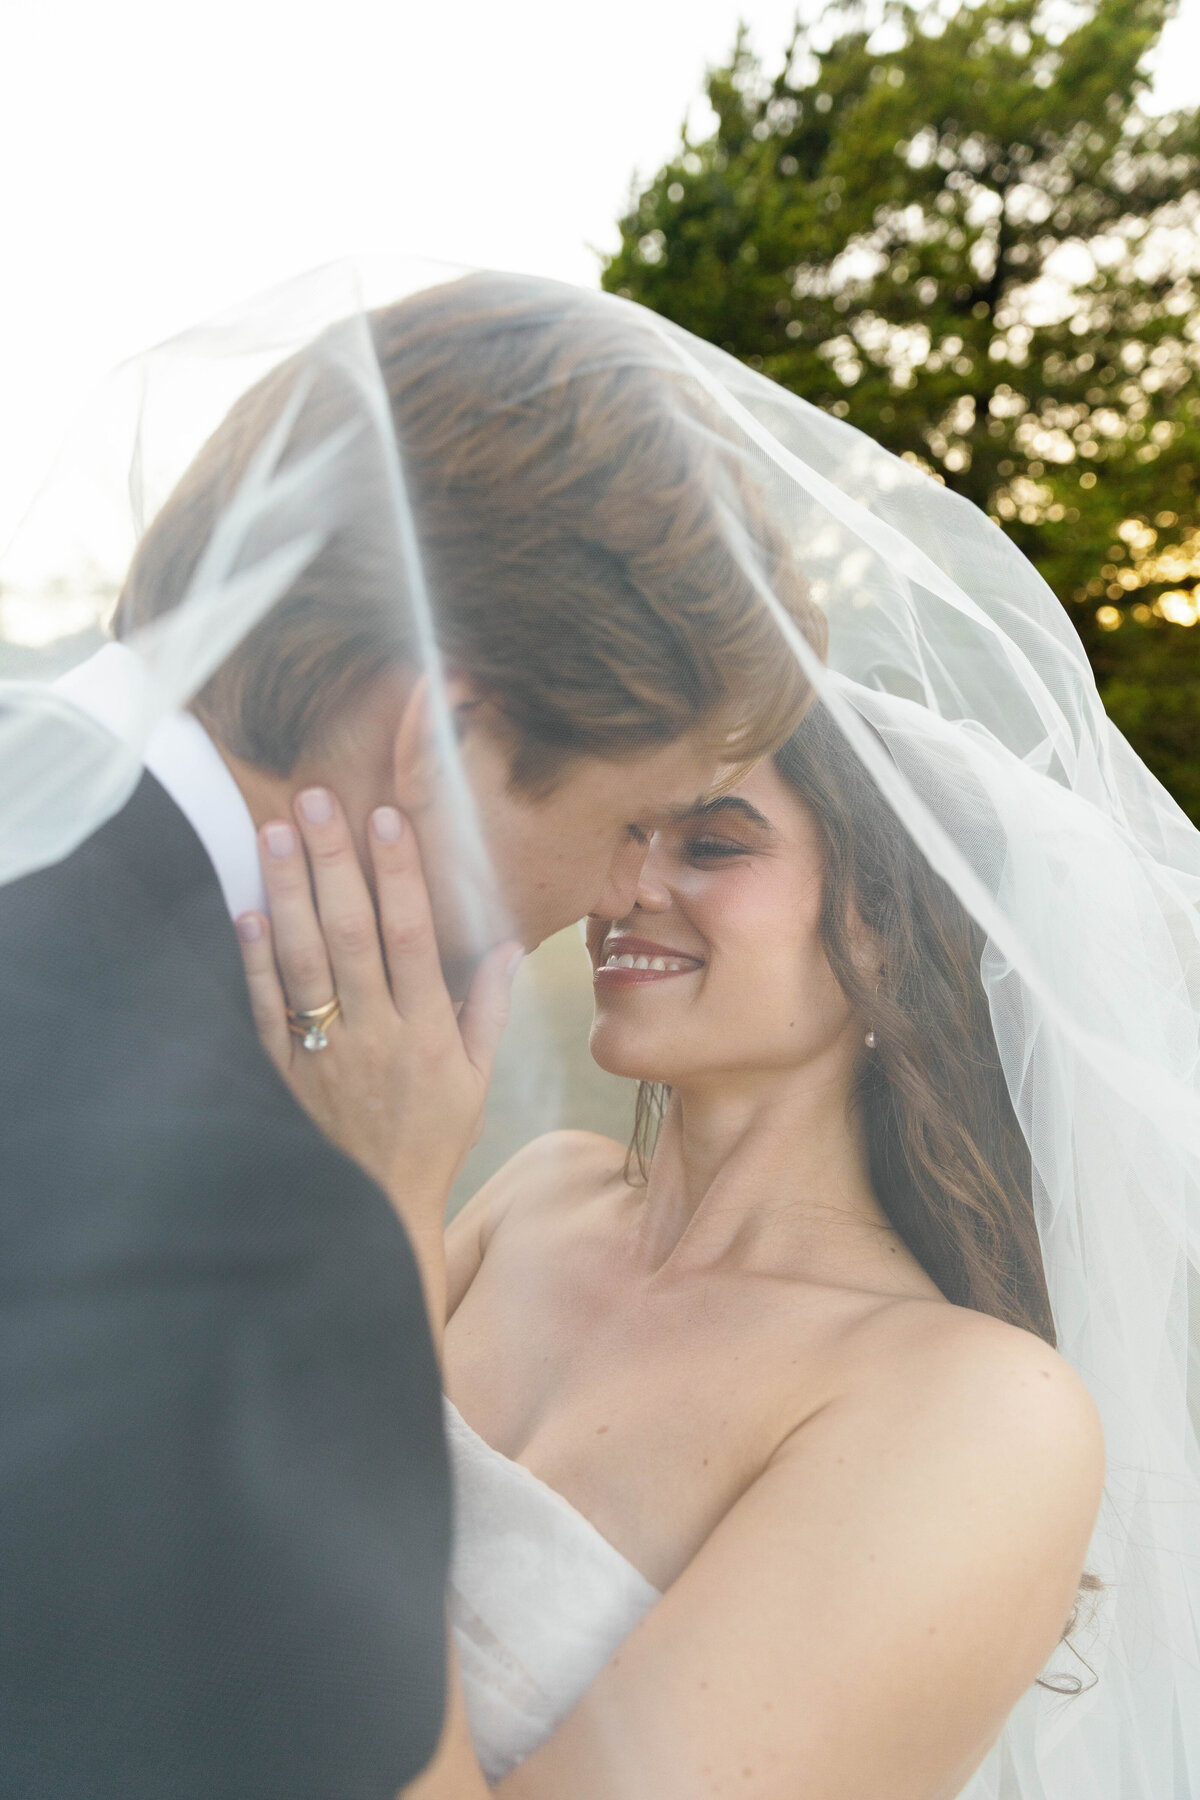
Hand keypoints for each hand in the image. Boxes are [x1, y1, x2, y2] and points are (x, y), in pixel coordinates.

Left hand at [235, 787, 520, 1308]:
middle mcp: (375, 1034)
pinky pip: (264, 1011)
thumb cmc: (434, 1138)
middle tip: (316, 799)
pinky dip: (253, 962)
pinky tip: (244, 911)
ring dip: (287, 894)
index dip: (399, 875)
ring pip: (303, 962)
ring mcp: (324, 1053)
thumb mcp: (477, 1079)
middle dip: (333, 862)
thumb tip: (510, 944)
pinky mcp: (284, 1074)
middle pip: (351, 935)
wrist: (375, 1211)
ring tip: (274, 833)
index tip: (387, 819)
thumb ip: (489, 1008)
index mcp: (427, 1031)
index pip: (412, 937)